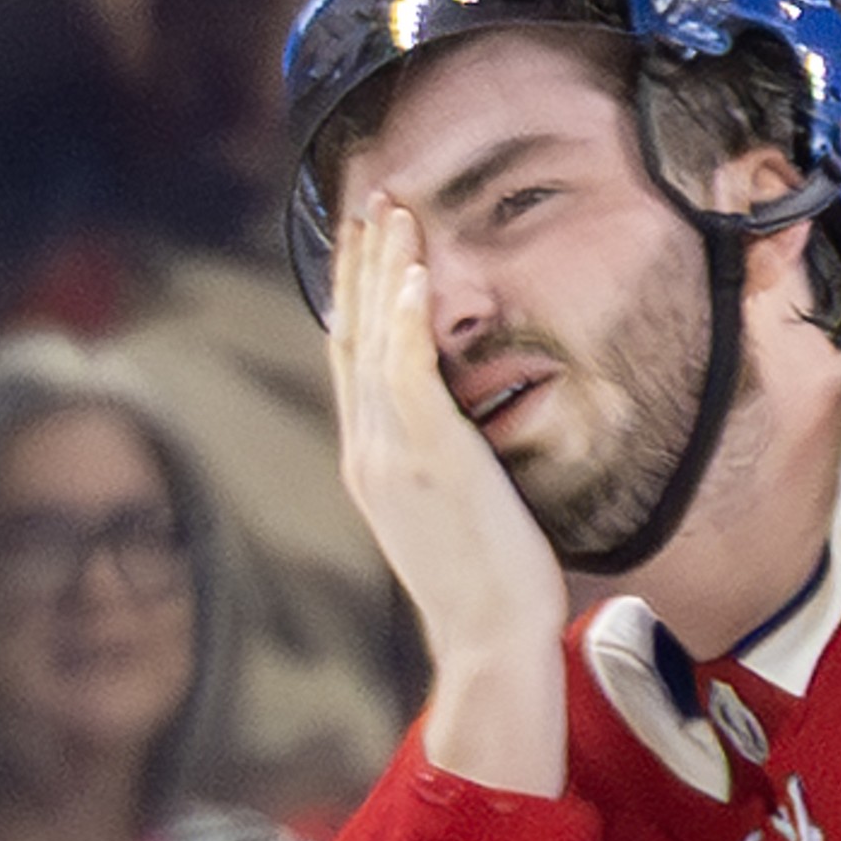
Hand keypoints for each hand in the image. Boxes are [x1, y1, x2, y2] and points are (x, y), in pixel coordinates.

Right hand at [327, 196, 569, 792]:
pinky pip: (407, 371)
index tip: (363, 247)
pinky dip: (404, 317)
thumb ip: (443, 464)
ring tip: (392, 211)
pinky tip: (411, 272)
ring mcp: (391, 452)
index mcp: (371, 461)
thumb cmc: (488, 586)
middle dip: (359, 265)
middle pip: (351, 335)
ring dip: (382, 268)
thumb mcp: (452, 513)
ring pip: (374, 338)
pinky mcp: (428, 456)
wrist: (488, 638)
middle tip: (368, 201)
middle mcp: (368, 449)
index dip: (354, 298)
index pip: (353, 361)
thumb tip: (460, 436)